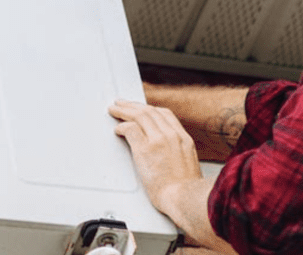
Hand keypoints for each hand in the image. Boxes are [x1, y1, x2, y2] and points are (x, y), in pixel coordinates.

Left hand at [108, 100, 236, 252]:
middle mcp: (172, 135)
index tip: (141, 109)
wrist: (184, 199)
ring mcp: (158, 140)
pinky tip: (117, 130)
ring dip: (124, 111)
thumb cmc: (185, 191)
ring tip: (114, 110)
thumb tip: (168, 156)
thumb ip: (178, 154)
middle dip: (133, 106)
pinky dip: (122, 127)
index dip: (150, 109)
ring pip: (139, 116)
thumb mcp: (188, 165)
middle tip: (122, 104)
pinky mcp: (145, 150)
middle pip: (149, 112)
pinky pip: (130, 130)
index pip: (165, 114)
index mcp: (184, 139)